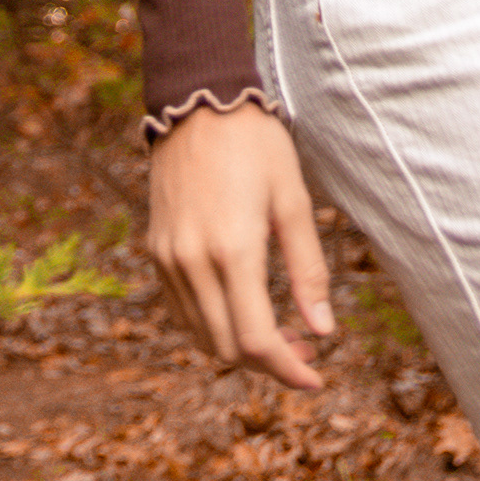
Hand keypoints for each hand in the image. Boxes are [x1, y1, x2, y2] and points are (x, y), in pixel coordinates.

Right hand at [147, 101, 334, 390]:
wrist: (198, 100)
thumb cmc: (256, 144)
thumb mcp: (294, 200)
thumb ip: (308, 270)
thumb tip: (322, 331)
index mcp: (233, 250)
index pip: (256, 341)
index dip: (287, 371)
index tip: (316, 379)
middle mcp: (192, 262)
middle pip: (228, 348)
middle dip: (269, 362)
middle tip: (307, 349)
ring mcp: (168, 258)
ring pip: (201, 336)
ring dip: (240, 348)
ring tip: (280, 333)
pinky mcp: (157, 251)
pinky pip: (182, 311)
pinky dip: (212, 325)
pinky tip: (243, 310)